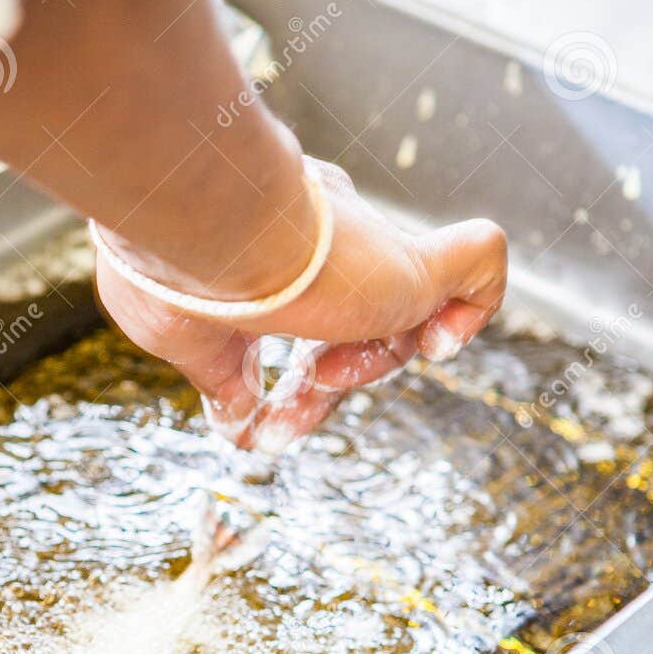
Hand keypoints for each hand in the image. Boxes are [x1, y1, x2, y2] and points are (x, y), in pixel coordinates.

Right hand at [94, 158, 507, 450]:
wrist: (201, 224)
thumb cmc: (175, 271)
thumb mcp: (187, 336)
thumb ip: (221, 375)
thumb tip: (238, 422)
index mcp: (272, 251)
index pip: (304, 317)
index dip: (290, 380)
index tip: (254, 425)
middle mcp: (326, 243)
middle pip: (351, 326)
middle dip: (318, 389)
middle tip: (277, 429)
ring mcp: (372, 252)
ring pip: (403, 316)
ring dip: (368, 368)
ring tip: (320, 377)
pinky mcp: (413, 266)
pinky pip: (477, 268)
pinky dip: (471, 312)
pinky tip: (437, 345)